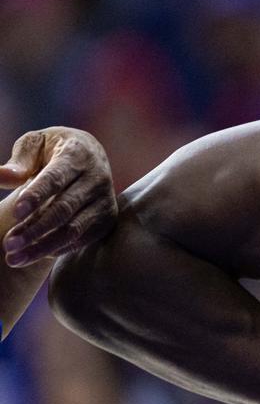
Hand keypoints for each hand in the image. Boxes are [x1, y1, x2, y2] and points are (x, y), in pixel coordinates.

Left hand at [0, 128, 117, 266]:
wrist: (91, 155)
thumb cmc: (53, 150)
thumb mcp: (35, 145)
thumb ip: (19, 162)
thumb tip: (0, 176)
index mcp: (77, 155)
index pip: (56, 178)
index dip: (36, 196)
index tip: (14, 213)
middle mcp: (96, 178)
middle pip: (64, 209)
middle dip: (34, 229)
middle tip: (8, 244)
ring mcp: (104, 201)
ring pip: (73, 230)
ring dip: (42, 247)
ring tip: (14, 258)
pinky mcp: (106, 218)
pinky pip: (80, 239)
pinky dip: (56, 249)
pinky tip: (32, 255)